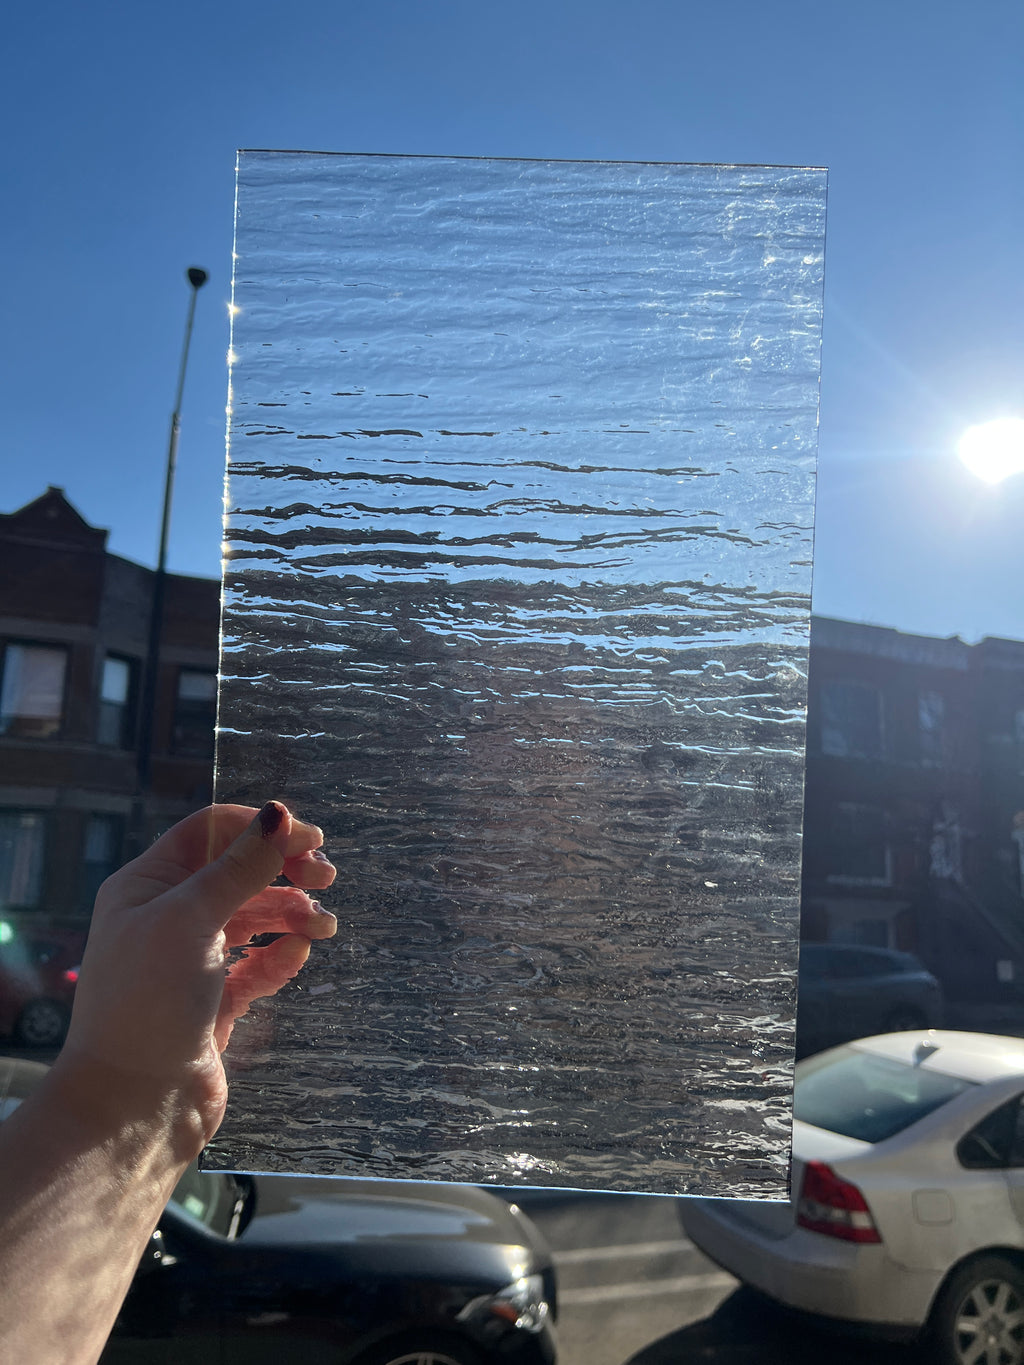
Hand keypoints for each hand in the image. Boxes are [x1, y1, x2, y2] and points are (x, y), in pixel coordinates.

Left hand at [58, 802, 336, 1153]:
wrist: (134, 1106)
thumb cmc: (147, 1003)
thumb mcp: (190, 920)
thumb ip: (239, 868)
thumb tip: (278, 813)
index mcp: (148, 886)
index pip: (211, 833)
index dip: (260, 829)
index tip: (310, 839)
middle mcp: (168, 917)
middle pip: (238, 872)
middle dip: (284, 870)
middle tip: (326, 877)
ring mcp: (193, 961)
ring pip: (255, 918)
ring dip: (292, 913)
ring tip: (323, 925)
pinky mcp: (215, 1002)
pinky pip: (258, 965)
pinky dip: (282, 955)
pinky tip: (300, 952)